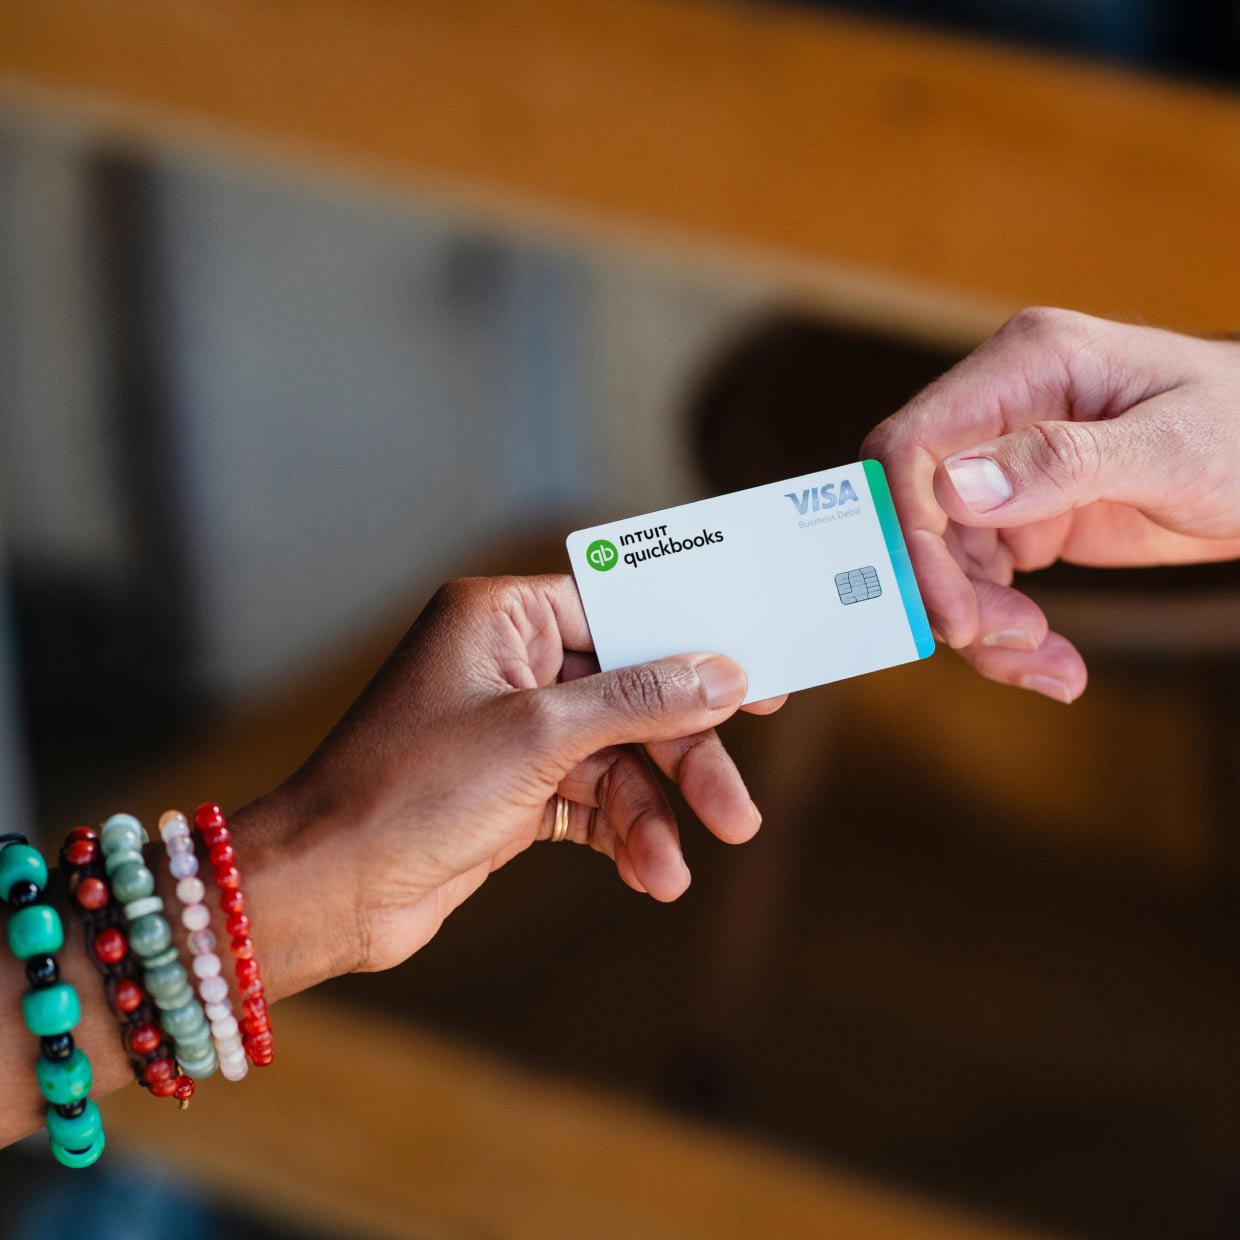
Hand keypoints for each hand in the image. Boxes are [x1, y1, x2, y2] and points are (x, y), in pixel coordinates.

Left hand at [272, 574, 782, 974]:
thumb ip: (638, 699)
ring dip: (651, 816)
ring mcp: (514, 731)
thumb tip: (723, 673)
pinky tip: (649, 876)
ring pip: (617, 758)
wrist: (327, 891)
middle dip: (682, 757)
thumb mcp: (538, 737)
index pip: (621, 611)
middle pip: (631, 694)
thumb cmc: (408, 792)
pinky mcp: (516, 789)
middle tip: (737, 811)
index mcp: (501, 618)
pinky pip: (592, 802)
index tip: (765, 678)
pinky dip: (621, 836)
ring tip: (672, 871)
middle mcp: (509, 665)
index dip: (695, 645)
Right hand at [861, 308, 1239, 701]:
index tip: (950, 609)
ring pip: (941, 558)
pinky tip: (1050, 657)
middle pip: (916, 511)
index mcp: (1026, 367)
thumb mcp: (1172, 447)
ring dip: (978, 622)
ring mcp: (1006, 467)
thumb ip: (1064, 461)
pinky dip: (1000, 630)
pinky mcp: (1020, 516)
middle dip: (946, 589)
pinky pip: (977, 579)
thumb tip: (953, 488)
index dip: (909, 530)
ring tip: (1047, 661)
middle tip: (1005, 643)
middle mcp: (1000, 413)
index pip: (914, 445)